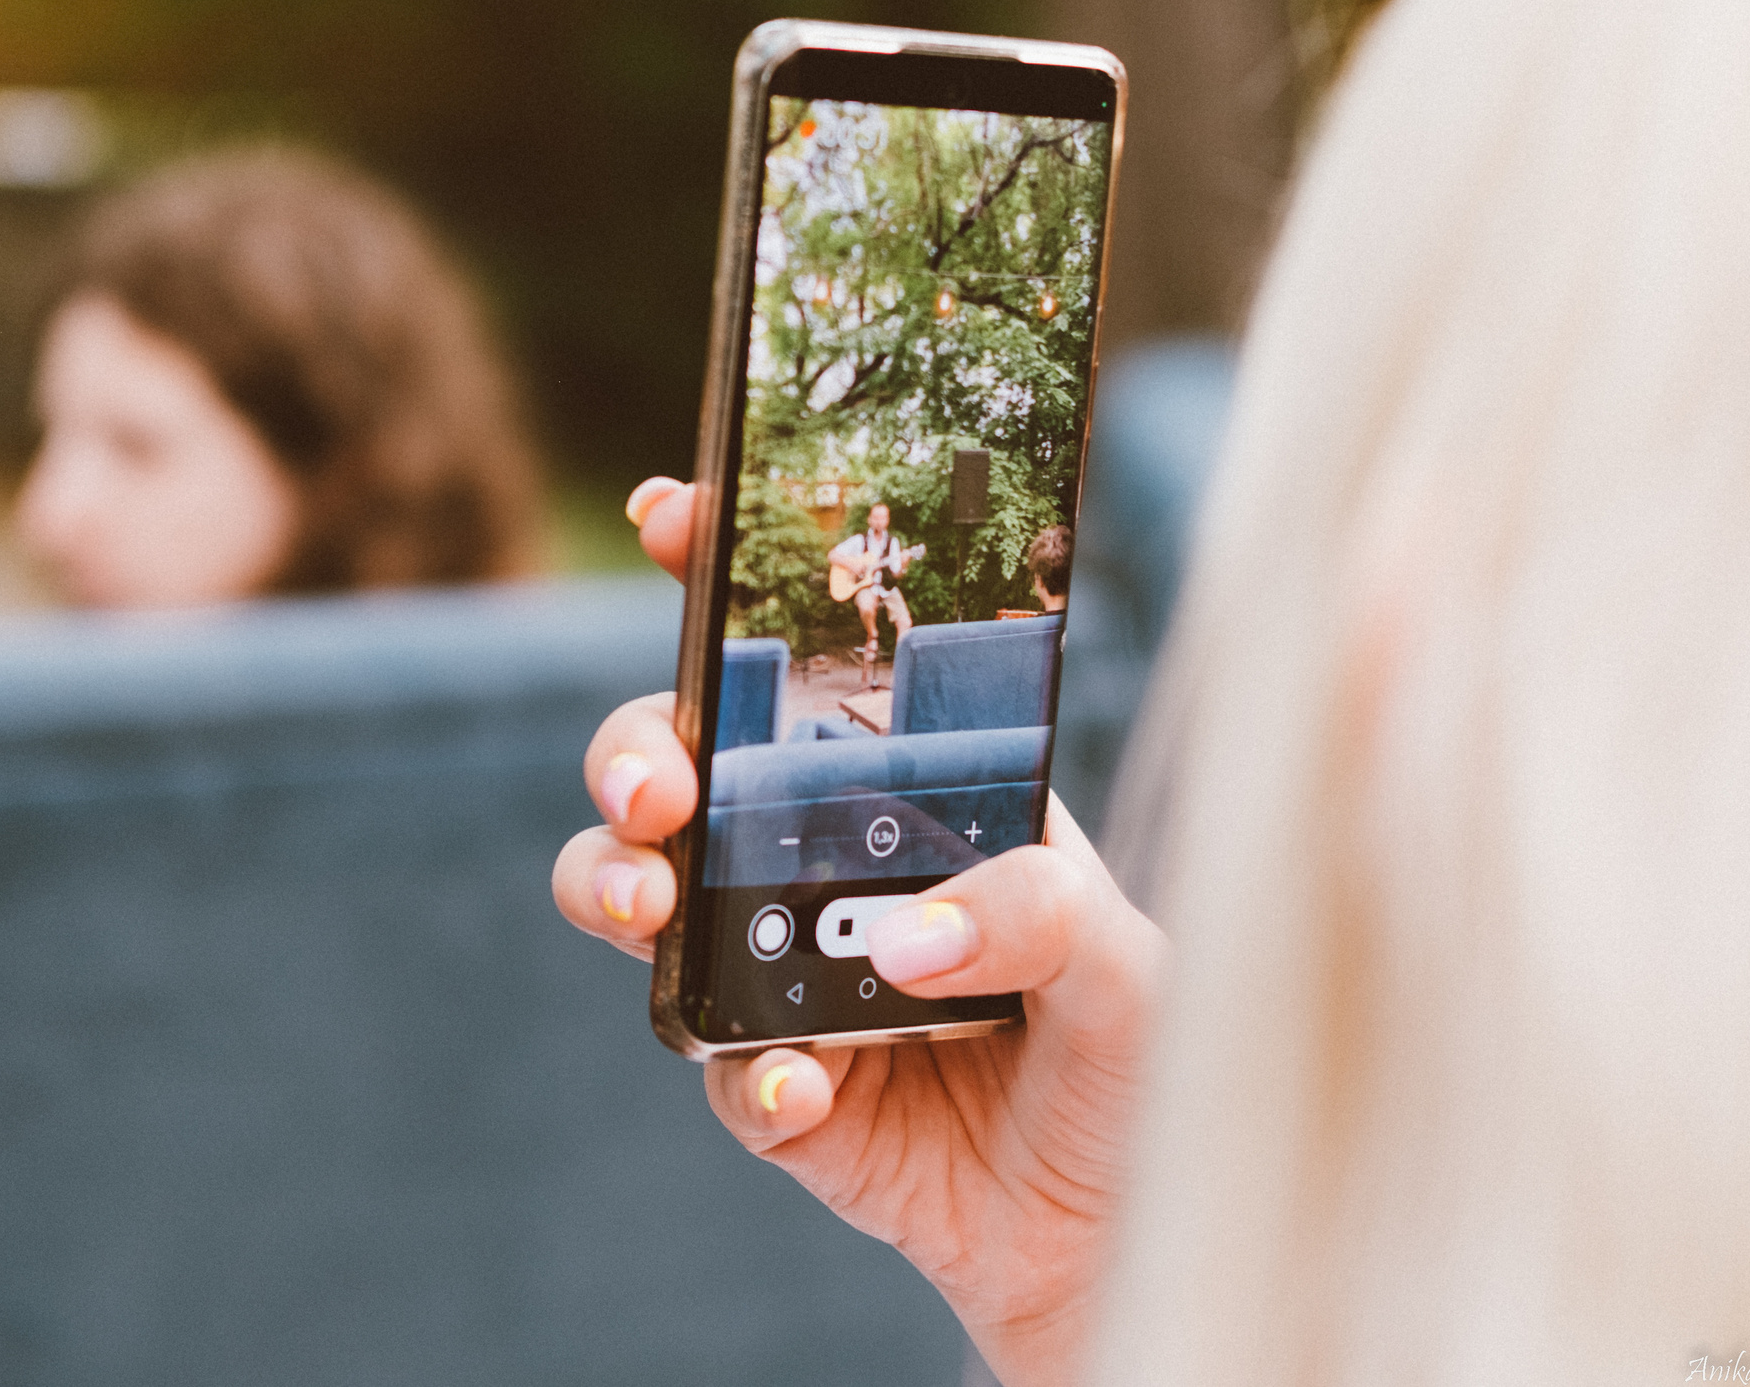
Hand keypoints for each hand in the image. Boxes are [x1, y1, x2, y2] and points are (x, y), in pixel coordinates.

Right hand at [552, 478, 1165, 1386]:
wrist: (1118, 1233)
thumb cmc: (1135, 1059)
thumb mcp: (1128, 960)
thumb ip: (1037, 913)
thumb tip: (908, 935)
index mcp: (911, 791)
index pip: (802, 661)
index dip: (721, 577)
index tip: (671, 517)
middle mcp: (825, 863)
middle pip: (677, 765)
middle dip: (634, 755)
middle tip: (657, 793)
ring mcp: (783, 970)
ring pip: (643, 895)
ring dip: (613, 882)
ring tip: (648, 904)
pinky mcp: (775, 1086)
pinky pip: (715, 1060)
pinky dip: (743, 1073)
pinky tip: (797, 1090)